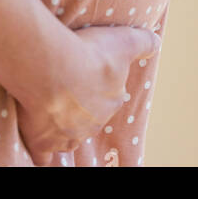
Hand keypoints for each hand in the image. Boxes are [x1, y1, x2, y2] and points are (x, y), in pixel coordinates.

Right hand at [15, 23, 160, 165]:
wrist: (52, 69)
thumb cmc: (88, 54)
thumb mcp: (123, 41)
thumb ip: (142, 42)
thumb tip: (157, 42)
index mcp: (111, 102)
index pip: (110, 97)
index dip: (99, 85)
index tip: (87, 71)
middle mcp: (92, 124)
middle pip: (89, 117)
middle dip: (81, 106)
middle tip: (65, 85)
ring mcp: (67, 136)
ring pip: (69, 137)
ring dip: (64, 126)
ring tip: (52, 109)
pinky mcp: (43, 142)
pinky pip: (43, 157)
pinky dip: (43, 154)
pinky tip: (40, 143)